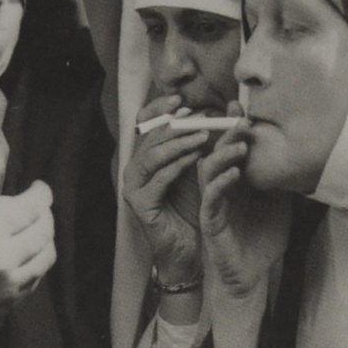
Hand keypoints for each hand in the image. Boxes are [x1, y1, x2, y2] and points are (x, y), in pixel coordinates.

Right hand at [0, 181, 54, 344]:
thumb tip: (25, 202)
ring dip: (47, 239)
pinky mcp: (12, 300)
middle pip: (44, 229)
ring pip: (47, 254)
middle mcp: (2, 255)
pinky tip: (27, 254)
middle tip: (40, 210)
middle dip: (46, 215)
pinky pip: (37, 275)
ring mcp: (10, 281)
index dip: (42, 194)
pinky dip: (37, 261)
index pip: (30, 207)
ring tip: (37, 231)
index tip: (40, 189)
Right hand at [123, 95, 210, 284]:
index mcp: (144, 158)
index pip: (144, 125)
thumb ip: (197, 144)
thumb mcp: (196, 170)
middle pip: (149, 137)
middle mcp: (134, 170)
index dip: (158, 109)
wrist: (188, 249)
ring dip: (178, 143)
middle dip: (175, 125)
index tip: (180, 98)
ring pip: (151, 156)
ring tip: (203, 136)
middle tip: (199, 116)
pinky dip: (177, 166)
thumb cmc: (192, 208)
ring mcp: (133, 188)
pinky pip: (158, 180)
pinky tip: (195, 158)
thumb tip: (213, 112)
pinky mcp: (140, 205)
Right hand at [198, 115, 289, 299]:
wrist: (252, 276)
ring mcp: (213, 204)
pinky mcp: (210, 221)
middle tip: (241, 119)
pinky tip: (235, 174)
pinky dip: (221, 182)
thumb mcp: (280, 204)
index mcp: (235, 182)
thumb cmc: (262, 241)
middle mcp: (220, 189)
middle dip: (227, 134)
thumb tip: (298, 155)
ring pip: (208, 170)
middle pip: (216, 152)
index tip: (243, 108)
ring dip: (223, 155)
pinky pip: (210, 198)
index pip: (230, 149)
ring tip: (241, 146)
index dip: (233, 128)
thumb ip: (281, 181)